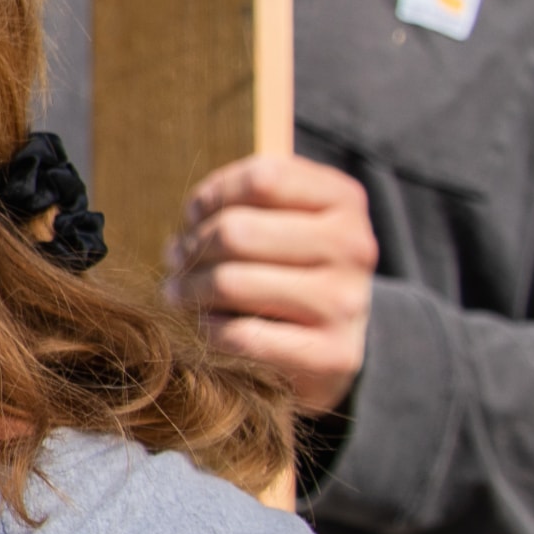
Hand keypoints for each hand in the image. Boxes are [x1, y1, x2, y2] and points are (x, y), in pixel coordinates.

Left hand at [169, 154, 376, 413]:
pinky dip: (210, 329)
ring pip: (231, 283)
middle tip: (179, 261)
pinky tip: (209, 324)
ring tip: (181, 292)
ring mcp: (346, 302)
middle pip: (236, 231)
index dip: (213, 196)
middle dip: (193, 247)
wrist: (336, 342)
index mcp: (344, 200)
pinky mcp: (331, 354)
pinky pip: (241, 335)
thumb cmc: (290, 268)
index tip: (195, 216)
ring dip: (190, 289)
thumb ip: (235, 208)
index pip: (261, 179)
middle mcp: (354, 247)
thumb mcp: (279, 221)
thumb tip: (184, 234)